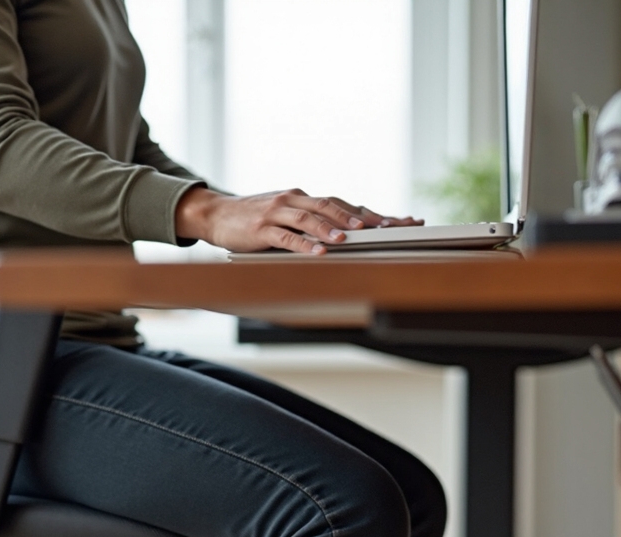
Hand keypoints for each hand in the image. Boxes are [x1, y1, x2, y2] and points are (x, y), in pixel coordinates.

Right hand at [176, 186, 422, 254]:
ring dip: (331, 228)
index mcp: (306, 199)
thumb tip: (345, 235)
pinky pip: (287, 237)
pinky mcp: (262, 228)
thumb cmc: (255, 221)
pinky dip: (304, 245)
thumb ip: (312, 224)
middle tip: (387, 227)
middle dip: (362, 217)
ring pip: (311, 218)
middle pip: (334, 206)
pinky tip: (319, 252)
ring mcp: (279, 212)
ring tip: (350, 237)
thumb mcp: (287, 218)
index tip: (403, 222)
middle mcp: (296, 200)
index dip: (374, 213)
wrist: (217, 215)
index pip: (345, 204)